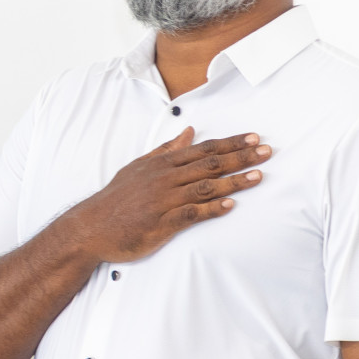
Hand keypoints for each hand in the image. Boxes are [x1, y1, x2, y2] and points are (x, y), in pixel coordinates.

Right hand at [61, 126, 269, 262]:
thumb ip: (166, 149)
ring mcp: (163, 201)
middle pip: (209, 165)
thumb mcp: (138, 167)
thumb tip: (189, 131)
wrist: (92, 227)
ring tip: (258, 176)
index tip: (253, 138)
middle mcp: (165, 179)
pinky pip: (191, 214)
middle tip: (266, 152)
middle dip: (240, 157)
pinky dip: (211, 210)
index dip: (229, 143)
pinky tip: (230, 206)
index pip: (202, 149)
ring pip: (205, 188)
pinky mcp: (162, 224)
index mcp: (161, 164)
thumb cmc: (116, 198)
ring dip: (234, 182)